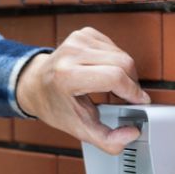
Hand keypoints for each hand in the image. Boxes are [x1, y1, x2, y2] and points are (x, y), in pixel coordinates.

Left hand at [16, 27, 150, 154]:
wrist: (34, 85)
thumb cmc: (55, 107)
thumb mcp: (79, 129)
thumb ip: (107, 139)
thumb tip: (132, 133)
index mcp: (66, 76)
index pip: (113, 77)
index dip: (132, 91)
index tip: (140, 102)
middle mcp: (70, 54)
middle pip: (122, 63)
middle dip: (132, 83)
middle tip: (128, 97)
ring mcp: (76, 40)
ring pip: (121, 54)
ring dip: (125, 72)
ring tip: (115, 87)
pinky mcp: (83, 33)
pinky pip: (114, 46)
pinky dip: (116, 61)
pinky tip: (105, 72)